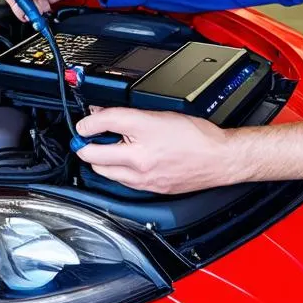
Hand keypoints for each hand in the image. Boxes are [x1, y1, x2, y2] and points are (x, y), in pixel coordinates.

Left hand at [75, 108, 236, 193]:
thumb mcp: (160, 114)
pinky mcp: (148, 189)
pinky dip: (115, 171)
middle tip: (86, 138)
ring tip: (106, 148)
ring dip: (99, 160)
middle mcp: (139, 159)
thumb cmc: (196, 135)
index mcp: (143, 132)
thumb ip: (129, 114)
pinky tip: (124, 161)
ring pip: (103, 171)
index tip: (83, 124)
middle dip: (85, 144)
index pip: (102, 123)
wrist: (218, 158)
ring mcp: (142, 178)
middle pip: (92, 154)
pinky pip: (120, 182)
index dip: (86, 122)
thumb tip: (105, 113)